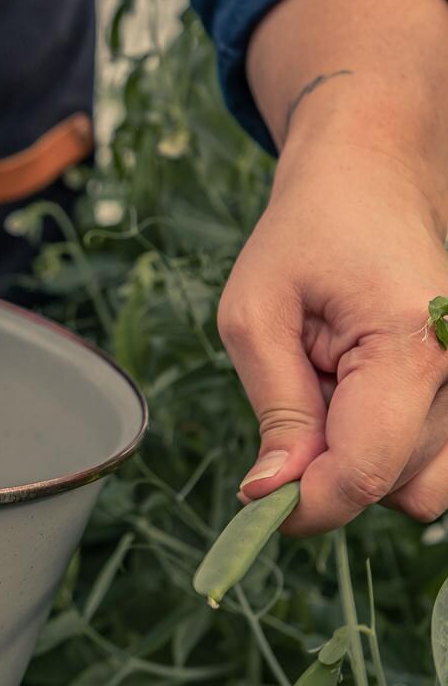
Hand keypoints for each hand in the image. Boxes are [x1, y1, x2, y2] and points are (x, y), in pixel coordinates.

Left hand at [218, 141, 447, 533]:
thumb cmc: (304, 235)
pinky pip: (430, 457)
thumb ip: (274, 407)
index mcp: (413, 345)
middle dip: (329, 472)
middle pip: (396, 483)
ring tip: (323, 387)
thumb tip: (270, 492)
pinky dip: (381, 442)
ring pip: (419, 481)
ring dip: (358, 459)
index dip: (308, 504)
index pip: (368, 469)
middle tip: (287, 407)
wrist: (369, 179)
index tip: (257, 506)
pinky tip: (350, 392)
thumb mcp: (255, 313)